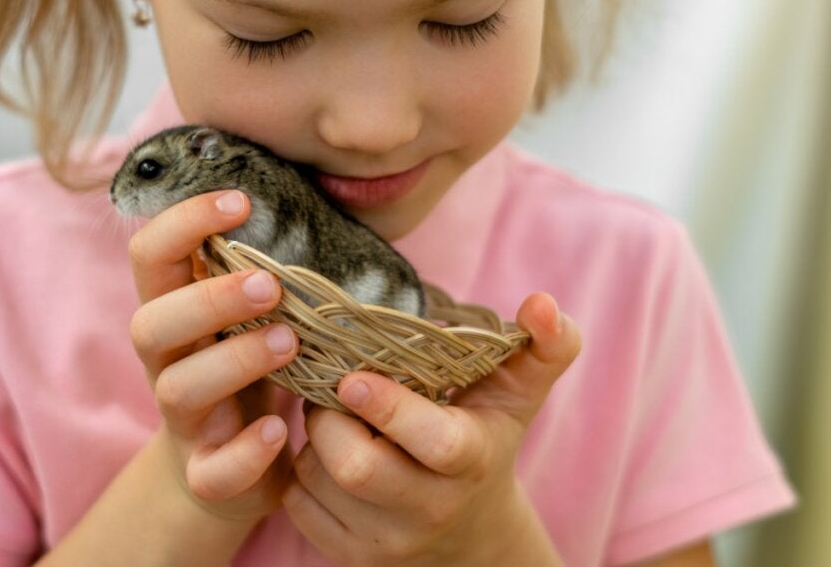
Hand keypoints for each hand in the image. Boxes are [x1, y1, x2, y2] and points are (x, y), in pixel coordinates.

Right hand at [127, 190, 298, 522]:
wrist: (229, 474)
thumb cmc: (247, 374)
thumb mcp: (245, 319)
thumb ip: (253, 271)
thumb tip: (302, 198)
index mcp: (174, 314)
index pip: (149, 256)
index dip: (182, 223)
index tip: (240, 202)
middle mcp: (168, 364)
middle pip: (150, 323)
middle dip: (207, 298)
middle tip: (270, 286)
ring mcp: (184, 422)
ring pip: (179, 389)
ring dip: (234, 360)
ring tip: (290, 343)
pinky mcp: (208, 475)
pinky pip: (213, 470)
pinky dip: (246, 450)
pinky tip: (280, 429)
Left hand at [282, 293, 579, 565]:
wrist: (472, 536)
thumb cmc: (488, 440)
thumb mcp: (519, 395)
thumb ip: (546, 345)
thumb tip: (543, 303)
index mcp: (472, 460)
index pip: (432, 442)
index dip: (389, 408)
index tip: (354, 376)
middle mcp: (431, 509)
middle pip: (357, 467)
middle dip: (329, 418)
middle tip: (332, 388)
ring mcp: (389, 541)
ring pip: (318, 481)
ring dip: (312, 439)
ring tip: (334, 418)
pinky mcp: (350, 556)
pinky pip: (298, 504)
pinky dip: (300, 471)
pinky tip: (326, 453)